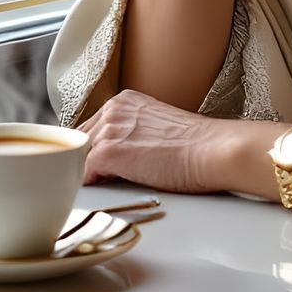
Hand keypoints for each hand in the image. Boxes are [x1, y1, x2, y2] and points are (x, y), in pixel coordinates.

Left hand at [80, 89, 237, 194]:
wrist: (212, 150)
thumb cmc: (197, 145)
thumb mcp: (157, 128)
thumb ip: (133, 133)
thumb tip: (121, 156)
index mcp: (125, 101)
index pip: (92, 126)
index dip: (92, 148)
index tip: (97, 163)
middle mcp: (113, 109)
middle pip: (79, 139)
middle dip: (85, 160)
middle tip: (97, 179)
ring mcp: (108, 129)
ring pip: (79, 156)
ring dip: (88, 173)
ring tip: (105, 186)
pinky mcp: (108, 152)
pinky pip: (83, 174)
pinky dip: (92, 186)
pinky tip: (108, 190)